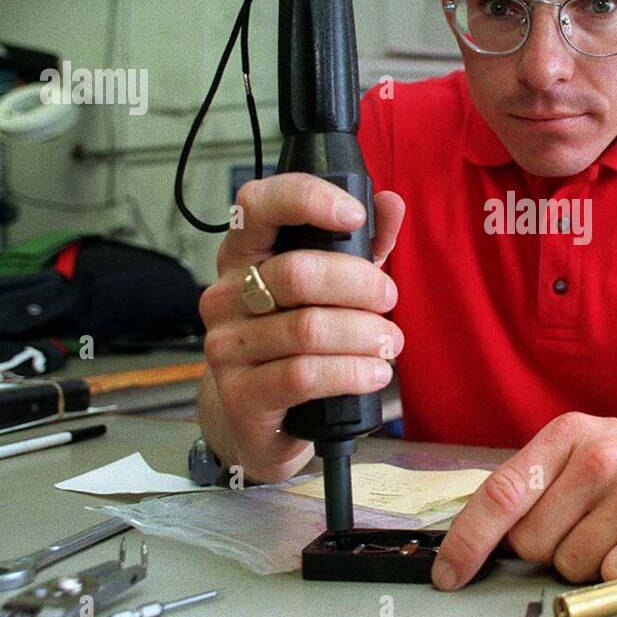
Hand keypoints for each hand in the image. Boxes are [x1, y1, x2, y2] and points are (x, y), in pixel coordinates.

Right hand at [197, 173, 405, 482]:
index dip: (308, 199)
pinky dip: (351, 372)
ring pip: (308, 328)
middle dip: (360, 284)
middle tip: (389, 299)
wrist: (253, 417)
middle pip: (297, 272)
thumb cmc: (294, 342)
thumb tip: (390, 203)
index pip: (257, 204)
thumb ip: (360, 246)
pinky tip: (375, 373)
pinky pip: (303, 375)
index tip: (355, 215)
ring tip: (389, 344)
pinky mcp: (239, 394)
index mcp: (243, 256)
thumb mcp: (330, 290)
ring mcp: (226, 346)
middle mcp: (225, 295)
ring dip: (364, 334)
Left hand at [432, 412, 616, 590]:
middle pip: (533, 543)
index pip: (501, 494)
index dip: (467, 541)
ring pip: (573, 567)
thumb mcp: (587, 449)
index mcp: (569, 435)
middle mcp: (600, 457)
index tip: (448, 574)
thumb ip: (538, 484)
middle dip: (551, 551)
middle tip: (590, 527)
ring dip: (591, 564)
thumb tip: (480, 535)